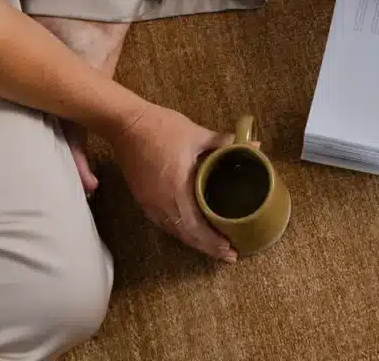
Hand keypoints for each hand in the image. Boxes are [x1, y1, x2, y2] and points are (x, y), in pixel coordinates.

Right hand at [110, 103, 237, 261]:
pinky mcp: (143, 199)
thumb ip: (223, 143)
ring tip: (213, 247)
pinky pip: (164, 223)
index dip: (214, 242)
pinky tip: (190, 230)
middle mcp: (161, 204)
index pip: (197, 227)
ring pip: (174, 231)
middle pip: (186, 236)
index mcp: (176, 190)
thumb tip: (252, 145)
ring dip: (194, 241)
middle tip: (228, 255)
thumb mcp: (196, 134)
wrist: (126, 124)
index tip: (231, 250)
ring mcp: (149, 203)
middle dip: (208, 248)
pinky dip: (180, 231)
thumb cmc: (163, 128)